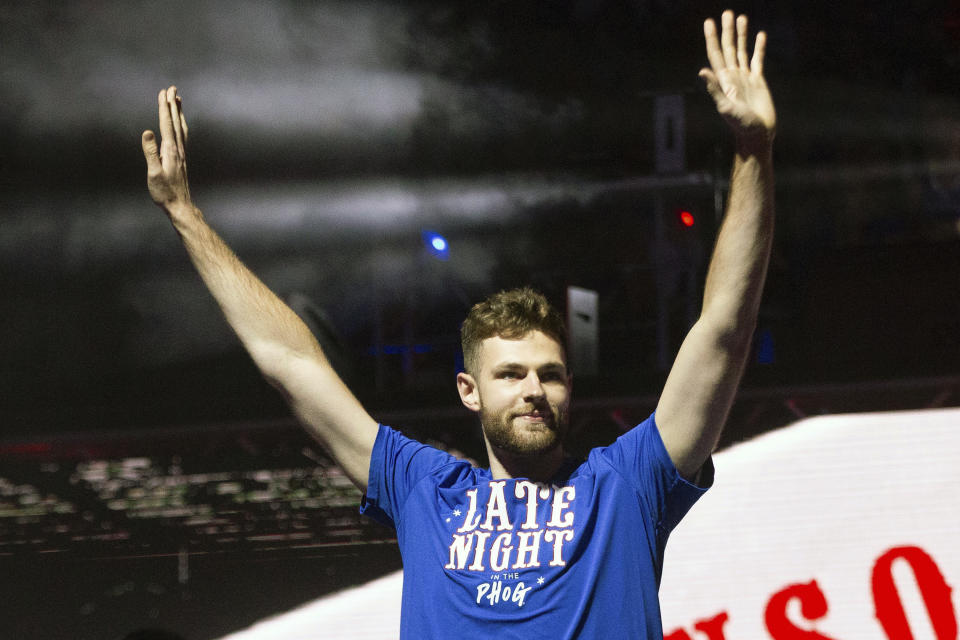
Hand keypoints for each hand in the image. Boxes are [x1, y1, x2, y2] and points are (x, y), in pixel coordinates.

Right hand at [142, 86, 193, 213]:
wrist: (179, 205)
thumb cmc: (164, 192)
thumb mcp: (154, 173)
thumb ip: (150, 152)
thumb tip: (147, 132)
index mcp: (170, 150)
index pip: (166, 124)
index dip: (164, 107)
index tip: (163, 92)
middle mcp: (178, 149)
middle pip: (175, 122)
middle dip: (172, 105)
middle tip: (172, 88)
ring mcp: (181, 154)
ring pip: (181, 128)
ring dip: (178, 112)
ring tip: (178, 99)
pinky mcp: (181, 159)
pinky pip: (182, 136)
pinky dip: (181, 125)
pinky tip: (179, 124)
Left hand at [699, 11, 775, 148]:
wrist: (757, 134)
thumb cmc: (740, 125)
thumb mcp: (725, 106)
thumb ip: (714, 89)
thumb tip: (702, 70)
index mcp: (723, 80)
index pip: (715, 54)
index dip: (711, 38)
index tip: (709, 21)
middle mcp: (732, 76)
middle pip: (728, 48)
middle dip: (726, 31)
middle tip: (727, 12)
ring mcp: (745, 78)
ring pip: (742, 50)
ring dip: (741, 35)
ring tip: (740, 17)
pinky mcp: (758, 81)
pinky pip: (758, 60)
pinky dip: (758, 47)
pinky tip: (760, 35)